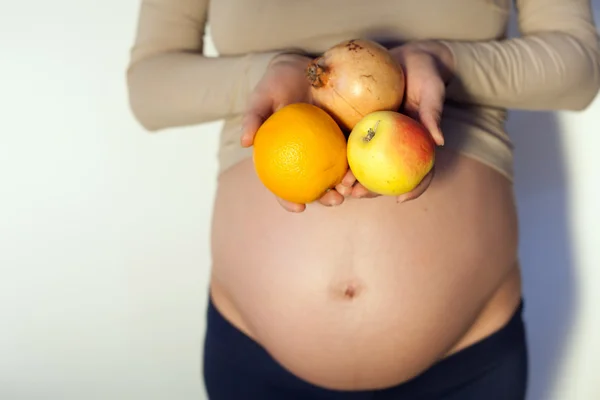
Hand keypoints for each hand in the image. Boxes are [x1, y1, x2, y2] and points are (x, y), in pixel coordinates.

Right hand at [241, 53, 354, 212]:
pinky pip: (356, 151)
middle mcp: (309, 158)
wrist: (304, 65)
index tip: (299, 208)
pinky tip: (368, 165)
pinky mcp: (349, 134)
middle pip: (317, 186)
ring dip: (349, 187)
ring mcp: (331, 148)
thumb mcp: (261, 96)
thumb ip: (253, 117)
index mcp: (286, 157)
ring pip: (340, 174)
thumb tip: (245, 143)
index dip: (289, 201)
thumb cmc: (278, 83)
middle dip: (327, 199)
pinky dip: (362, 162)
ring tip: (354, 188)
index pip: (284, 186)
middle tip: (335, 200)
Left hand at [347, 41, 454, 202]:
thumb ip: (433, 113)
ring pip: (364, 166)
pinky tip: (325, 159)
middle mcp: (394, 147)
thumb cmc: (425, 74)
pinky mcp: (357, 126)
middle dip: (369, 190)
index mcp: (416, 145)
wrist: (407, 57)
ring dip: (350, 178)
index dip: (412, 189)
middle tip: (355, 193)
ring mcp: (375, 139)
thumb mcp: (432, 90)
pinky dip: (338, 154)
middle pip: (384, 176)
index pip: (418, 173)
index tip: (399, 199)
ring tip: (337, 185)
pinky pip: (348, 143)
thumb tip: (438, 140)